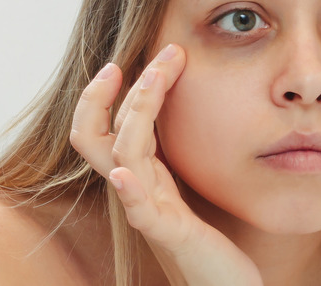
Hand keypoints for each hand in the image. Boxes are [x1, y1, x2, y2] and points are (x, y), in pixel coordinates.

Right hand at [70, 44, 261, 285]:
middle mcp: (136, 188)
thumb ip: (167, 154)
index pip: (104, 125)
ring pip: (123, 157)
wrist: (222, 282)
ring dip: (136, 113)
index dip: (107, 91)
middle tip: (156, 56)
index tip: (135, 58)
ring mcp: (149, 210)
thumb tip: (167, 109)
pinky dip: (130, 189)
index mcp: (140, 173)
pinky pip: (141, 211)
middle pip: (98, 135)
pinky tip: (124, 173)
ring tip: (152, 81)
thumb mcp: (182, 184)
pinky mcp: (172, 234)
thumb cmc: (205, 236)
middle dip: (116, 90)